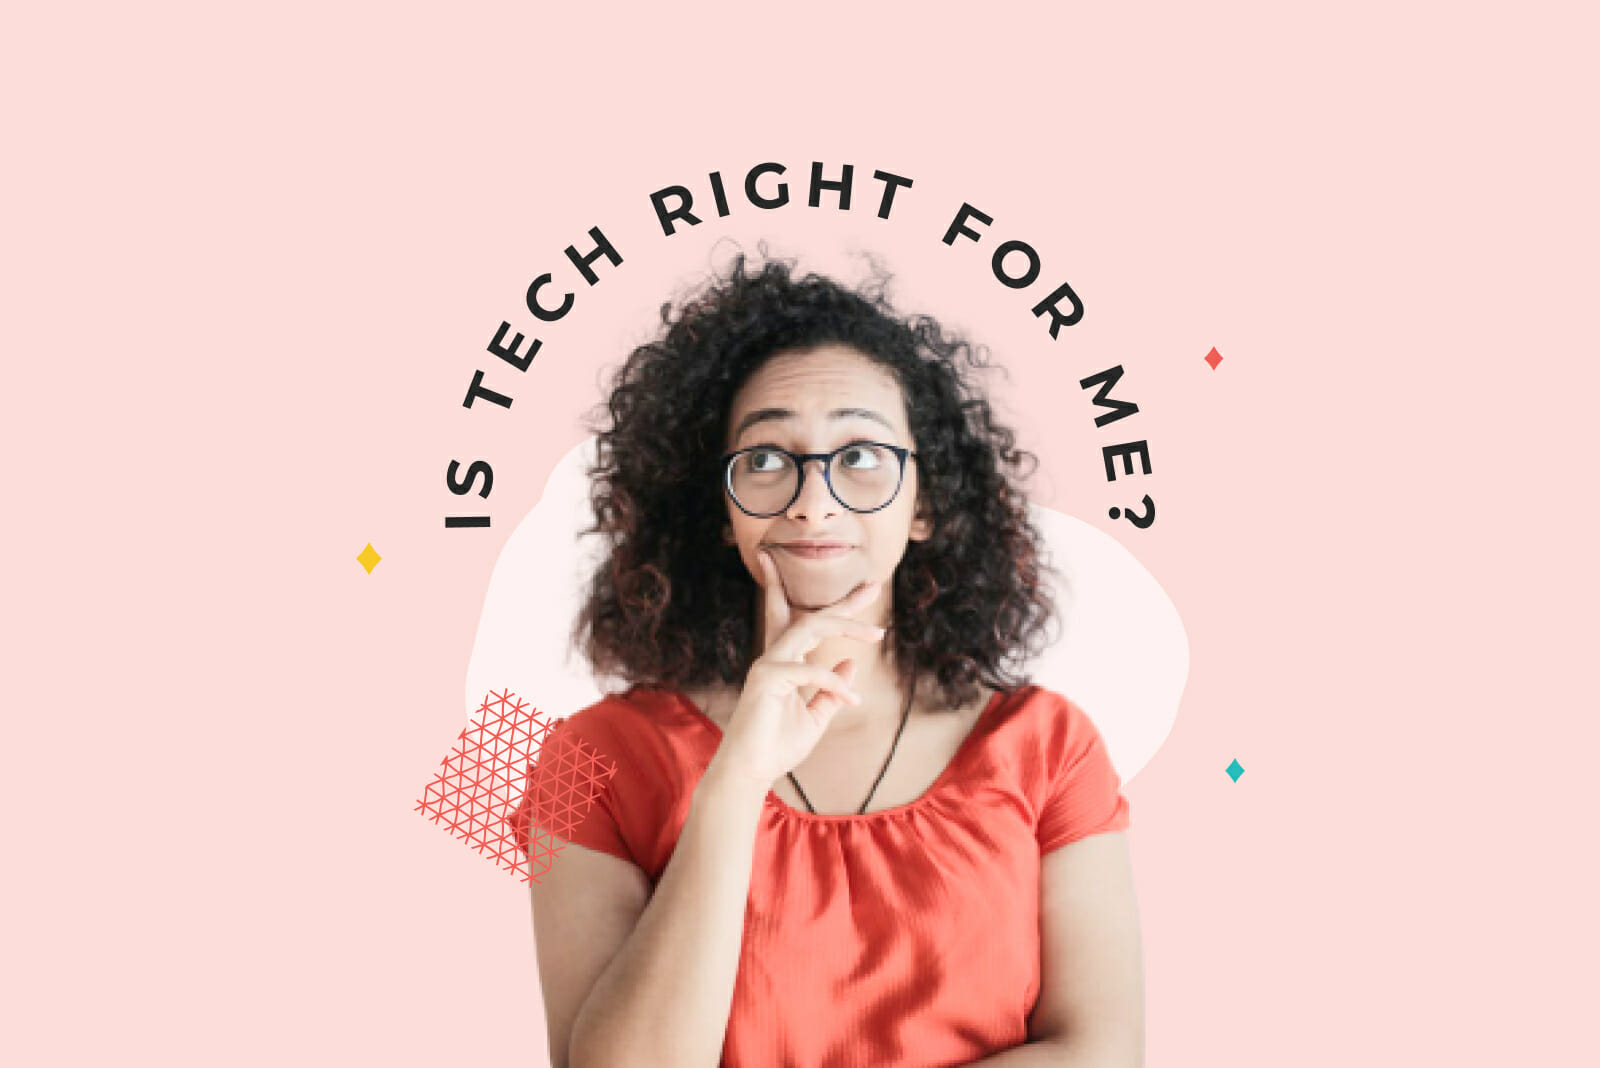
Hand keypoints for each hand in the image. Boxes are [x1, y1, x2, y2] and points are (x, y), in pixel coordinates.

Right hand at [708, 550, 885, 791]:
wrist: (751, 771)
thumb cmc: (778, 746)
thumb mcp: (816, 717)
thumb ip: (831, 690)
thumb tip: (851, 662)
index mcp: (786, 663)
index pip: (812, 627)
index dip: (840, 611)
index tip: (868, 594)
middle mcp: (775, 657)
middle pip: (812, 618)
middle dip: (843, 603)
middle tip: (873, 588)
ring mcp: (768, 665)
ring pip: (809, 628)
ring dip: (845, 627)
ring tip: (876, 634)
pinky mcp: (766, 678)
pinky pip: (809, 671)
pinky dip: (835, 684)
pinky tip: (853, 700)